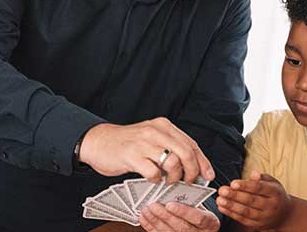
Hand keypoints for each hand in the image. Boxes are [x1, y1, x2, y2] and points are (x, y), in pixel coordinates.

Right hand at [79, 118, 214, 183]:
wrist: (98, 141)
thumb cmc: (127, 143)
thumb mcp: (152, 138)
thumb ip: (170, 147)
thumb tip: (192, 166)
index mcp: (164, 125)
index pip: (191, 143)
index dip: (202, 161)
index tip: (208, 174)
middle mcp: (155, 131)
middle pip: (186, 152)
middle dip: (192, 171)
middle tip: (188, 181)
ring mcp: (143, 142)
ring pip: (173, 162)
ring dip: (174, 176)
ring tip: (167, 179)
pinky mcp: (132, 155)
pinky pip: (153, 172)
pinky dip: (156, 179)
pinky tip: (152, 178)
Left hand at [139, 202, 219, 231]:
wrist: (199, 226)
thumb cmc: (198, 211)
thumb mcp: (200, 204)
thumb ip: (190, 199)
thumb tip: (171, 186)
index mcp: (210, 223)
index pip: (198, 218)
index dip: (183, 212)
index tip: (170, 204)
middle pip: (181, 227)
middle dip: (165, 216)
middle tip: (153, 205)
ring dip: (155, 221)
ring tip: (146, 209)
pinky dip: (150, 227)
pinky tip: (144, 218)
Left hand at [216, 170, 291, 229]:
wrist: (285, 214)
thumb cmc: (275, 194)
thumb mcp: (272, 182)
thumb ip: (261, 177)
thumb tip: (254, 172)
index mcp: (275, 193)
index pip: (259, 188)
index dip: (246, 185)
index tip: (233, 183)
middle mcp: (271, 206)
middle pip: (251, 200)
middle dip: (235, 196)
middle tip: (222, 190)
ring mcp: (265, 217)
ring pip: (246, 212)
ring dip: (231, 206)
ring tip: (219, 199)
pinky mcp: (258, 225)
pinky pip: (243, 220)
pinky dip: (231, 214)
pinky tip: (222, 207)